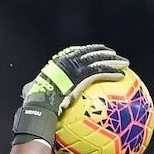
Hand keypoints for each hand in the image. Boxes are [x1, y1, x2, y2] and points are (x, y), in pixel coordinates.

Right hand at [12, 44, 128, 145]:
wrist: (40, 103)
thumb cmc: (34, 100)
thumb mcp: (32, 91)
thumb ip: (35, 88)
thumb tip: (28, 94)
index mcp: (58, 63)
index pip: (76, 52)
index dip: (88, 50)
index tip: (97, 49)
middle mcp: (68, 61)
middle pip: (90, 53)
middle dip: (104, 53)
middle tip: (114, 54)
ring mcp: (76, 68)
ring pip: (99, 61)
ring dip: (114, 61)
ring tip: (125, 63)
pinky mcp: (83, 77)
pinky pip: (101, 73)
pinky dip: (112, 74)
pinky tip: (122, 76)